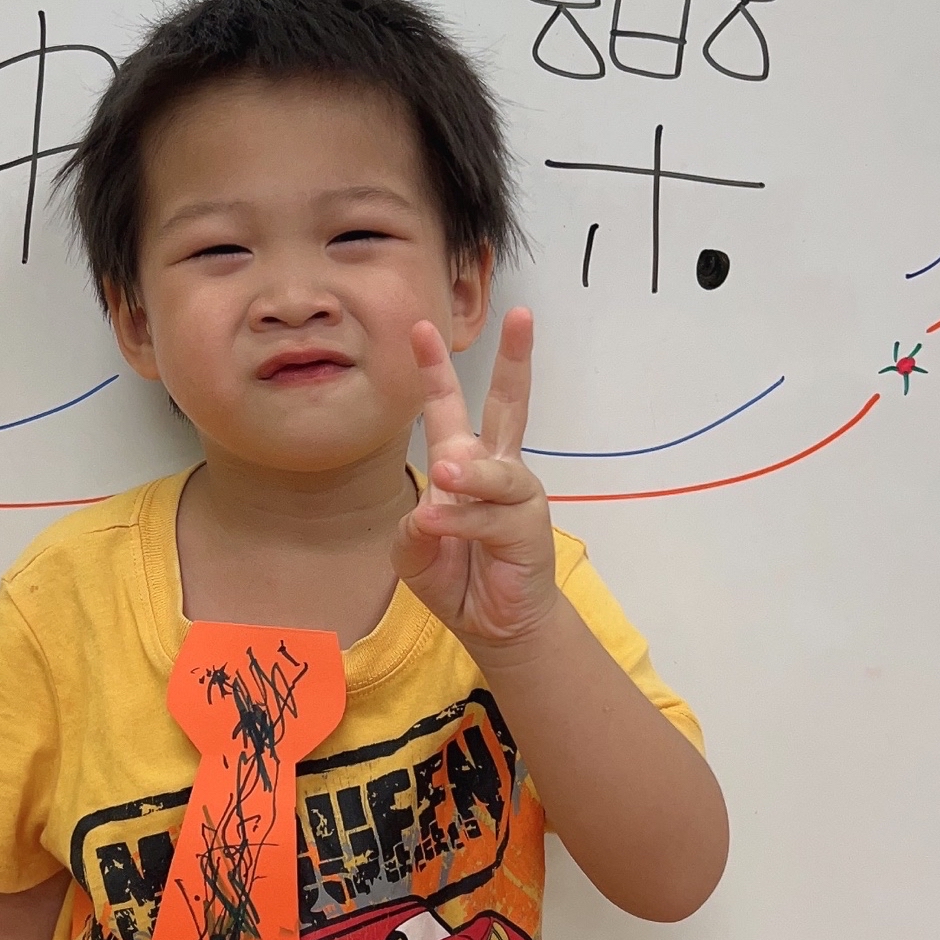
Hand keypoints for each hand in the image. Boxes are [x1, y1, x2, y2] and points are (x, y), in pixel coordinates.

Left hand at [391, 305, 559, 658]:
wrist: (494, 624)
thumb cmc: (457, 576)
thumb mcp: (414, 552)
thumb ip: (413, 531)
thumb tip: (429, 513)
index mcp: (463, 462)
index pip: (448, 408)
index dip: (435, 370)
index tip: (420, 327)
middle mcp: (494, 470)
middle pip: (508, 406)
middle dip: (515, 361)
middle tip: (521, 316)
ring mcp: (516, 496)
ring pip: (493, 470)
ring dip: (468, 471)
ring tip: (445, 471)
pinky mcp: (526, 528)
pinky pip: (489, 517)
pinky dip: (461, 520)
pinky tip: (436, 523)